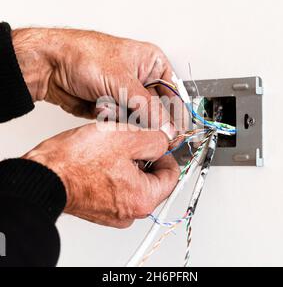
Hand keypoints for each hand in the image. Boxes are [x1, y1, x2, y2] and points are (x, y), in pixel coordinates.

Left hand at [12, 28, 178, 137]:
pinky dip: (113, 120)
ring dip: (125, 117)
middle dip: (145, 118)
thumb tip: (167, 128)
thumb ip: (148, 108)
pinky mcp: (114, 108)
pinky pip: (123, 124)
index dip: (175, 115)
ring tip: (107, 103)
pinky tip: (99, 106)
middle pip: (157, 110)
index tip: (174, 134)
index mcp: (152, 64)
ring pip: (140, 120)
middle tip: (135, 120)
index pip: (173, 94)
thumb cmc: (83, 55)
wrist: (50, 67)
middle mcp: (142, 80)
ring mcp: (127, 95)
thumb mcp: (122, 81)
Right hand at [22, 123, 179, 227]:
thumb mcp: (125, 138)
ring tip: (110, 148)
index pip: (172, 174)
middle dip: (143, 156)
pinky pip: (117, 186)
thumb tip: (164, 142)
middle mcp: (131, 212)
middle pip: (152, 178)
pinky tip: (100, 158)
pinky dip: (114, 171)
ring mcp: (114, 212)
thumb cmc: (76, 162)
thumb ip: (155, 140)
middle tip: (128, 141)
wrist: (42, 177)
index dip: (165, 152)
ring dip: (127, 161)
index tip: (155, 141)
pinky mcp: (101, 208)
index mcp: (143, 199)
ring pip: (133, 180)